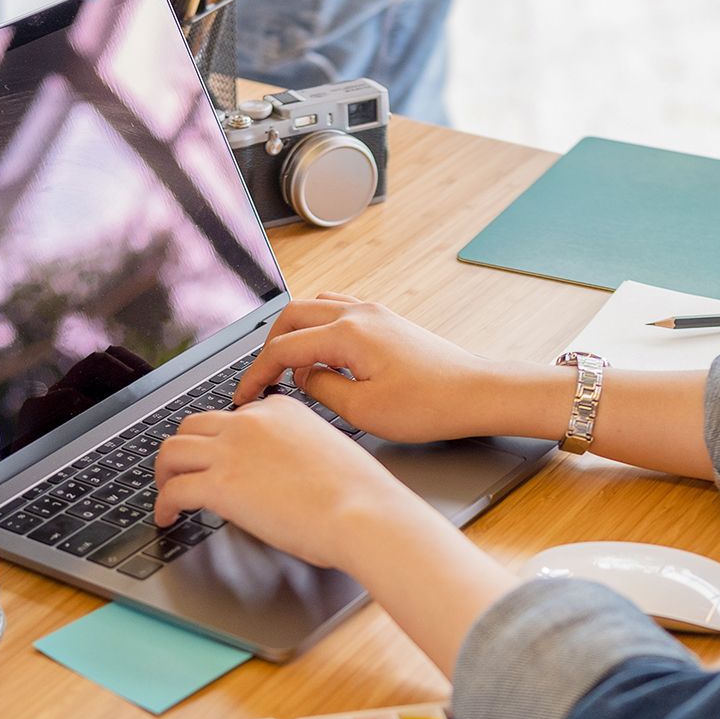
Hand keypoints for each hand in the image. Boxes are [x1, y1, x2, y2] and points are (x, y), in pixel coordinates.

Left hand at [152, 395, 434, 567]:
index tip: (217, 458)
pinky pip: (172, 491)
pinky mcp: (219, 485)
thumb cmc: (358, 493)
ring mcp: (231, 450)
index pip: (233, 416)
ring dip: (163, 473)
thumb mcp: (326, 450)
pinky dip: (162, 505)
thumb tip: (275, 473)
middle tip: (180, 472)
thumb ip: (294, 450)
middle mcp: (250, 421)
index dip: (218, 440)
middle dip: (182, 450)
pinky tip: (167, 518)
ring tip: (166, 493)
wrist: (362, 512)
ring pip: (171, 451)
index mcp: (279, 409)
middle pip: (192, 425)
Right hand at [233, 293, 522, 442]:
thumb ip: (321, 389)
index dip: (256, 374)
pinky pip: (338, 311)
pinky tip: (323, 355)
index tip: (243, 397)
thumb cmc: (429, 405)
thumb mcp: (363, 411)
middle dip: (269, 348)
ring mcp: (375, 312)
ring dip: (293, 333)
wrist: (476, 394)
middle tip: (261, 379)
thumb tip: (303, 377)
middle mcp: (359, 313)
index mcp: (347, 333)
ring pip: (315, 308)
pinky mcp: (388, 321)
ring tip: (288, 367)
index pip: (283, 348)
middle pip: (291, 317)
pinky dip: (318, 329)